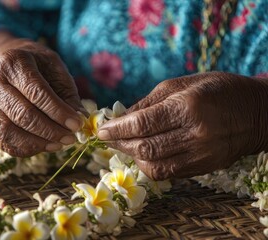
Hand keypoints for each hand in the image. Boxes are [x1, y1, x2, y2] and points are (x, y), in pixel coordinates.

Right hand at [0, 40, 82, 156]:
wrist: (10, 67)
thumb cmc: (38, 68)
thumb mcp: (56, 71)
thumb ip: (68, 95)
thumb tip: (81, 118)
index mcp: (14, 62)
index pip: (36, 92)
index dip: (58, 112)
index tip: (77, 124)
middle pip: (22, 114)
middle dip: (51, 130)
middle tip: (71, 138)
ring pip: (9, 131)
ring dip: (38, 143)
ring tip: (60, 144)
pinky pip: (3, 141)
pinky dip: (26, 148)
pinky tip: (45, 146)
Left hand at [97, 72, 267, 179]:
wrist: (257, 113)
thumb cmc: (217, 90)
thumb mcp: (182, 84)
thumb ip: (149, 102)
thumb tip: (122, 117)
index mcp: (188, 107)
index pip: (142, 124)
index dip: (117, 129)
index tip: (101, 131)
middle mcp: (195, 135)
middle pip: (144, 148)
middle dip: (120, 143)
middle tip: (109, 137)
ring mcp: (201, 155)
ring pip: (153, 166)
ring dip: (133, 157)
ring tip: (125, 145)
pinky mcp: (204, 168)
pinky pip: (167, 173)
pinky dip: (149, 165)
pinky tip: (144, 153)